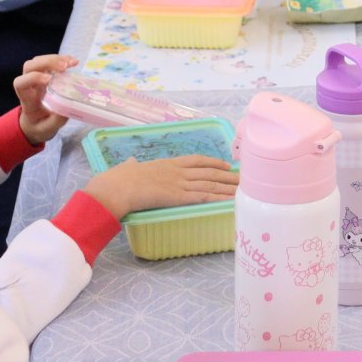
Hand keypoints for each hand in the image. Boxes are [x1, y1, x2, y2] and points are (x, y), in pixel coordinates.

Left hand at [12, 54, 78, 146]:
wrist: (36, 123)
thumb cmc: (39, 126)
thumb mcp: (47, 129)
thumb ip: (55, 121)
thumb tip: (66, 109)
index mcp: (26, 99)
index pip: (20, 83)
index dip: (32, 78)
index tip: (49, 80)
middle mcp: (29, 85)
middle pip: (29, 66)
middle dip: (46, 62)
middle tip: (64, 67)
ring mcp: (37, 78)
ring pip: (39, 61)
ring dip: (55, 59)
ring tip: (71, 63)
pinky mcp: (46, 75)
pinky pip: (50, 63)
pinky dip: (62, 60)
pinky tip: (73, 62)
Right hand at [82, 155, 240, 219]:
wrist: (115, 187)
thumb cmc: (116, 180)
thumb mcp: (126, 168)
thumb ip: (131, 166)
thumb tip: (130, 163)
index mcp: (167, 164)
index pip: (196, 160)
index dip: (213, 162)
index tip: (226, 165)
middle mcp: (177, 171)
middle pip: (209, 172)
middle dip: (228, 176)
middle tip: (245, 178)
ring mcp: (179, 183)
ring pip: (210, 184)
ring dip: (229, 187)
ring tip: (245, 189)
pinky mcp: (178, 196)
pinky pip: (203, 197)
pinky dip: (219, 198)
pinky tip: (230, 200)